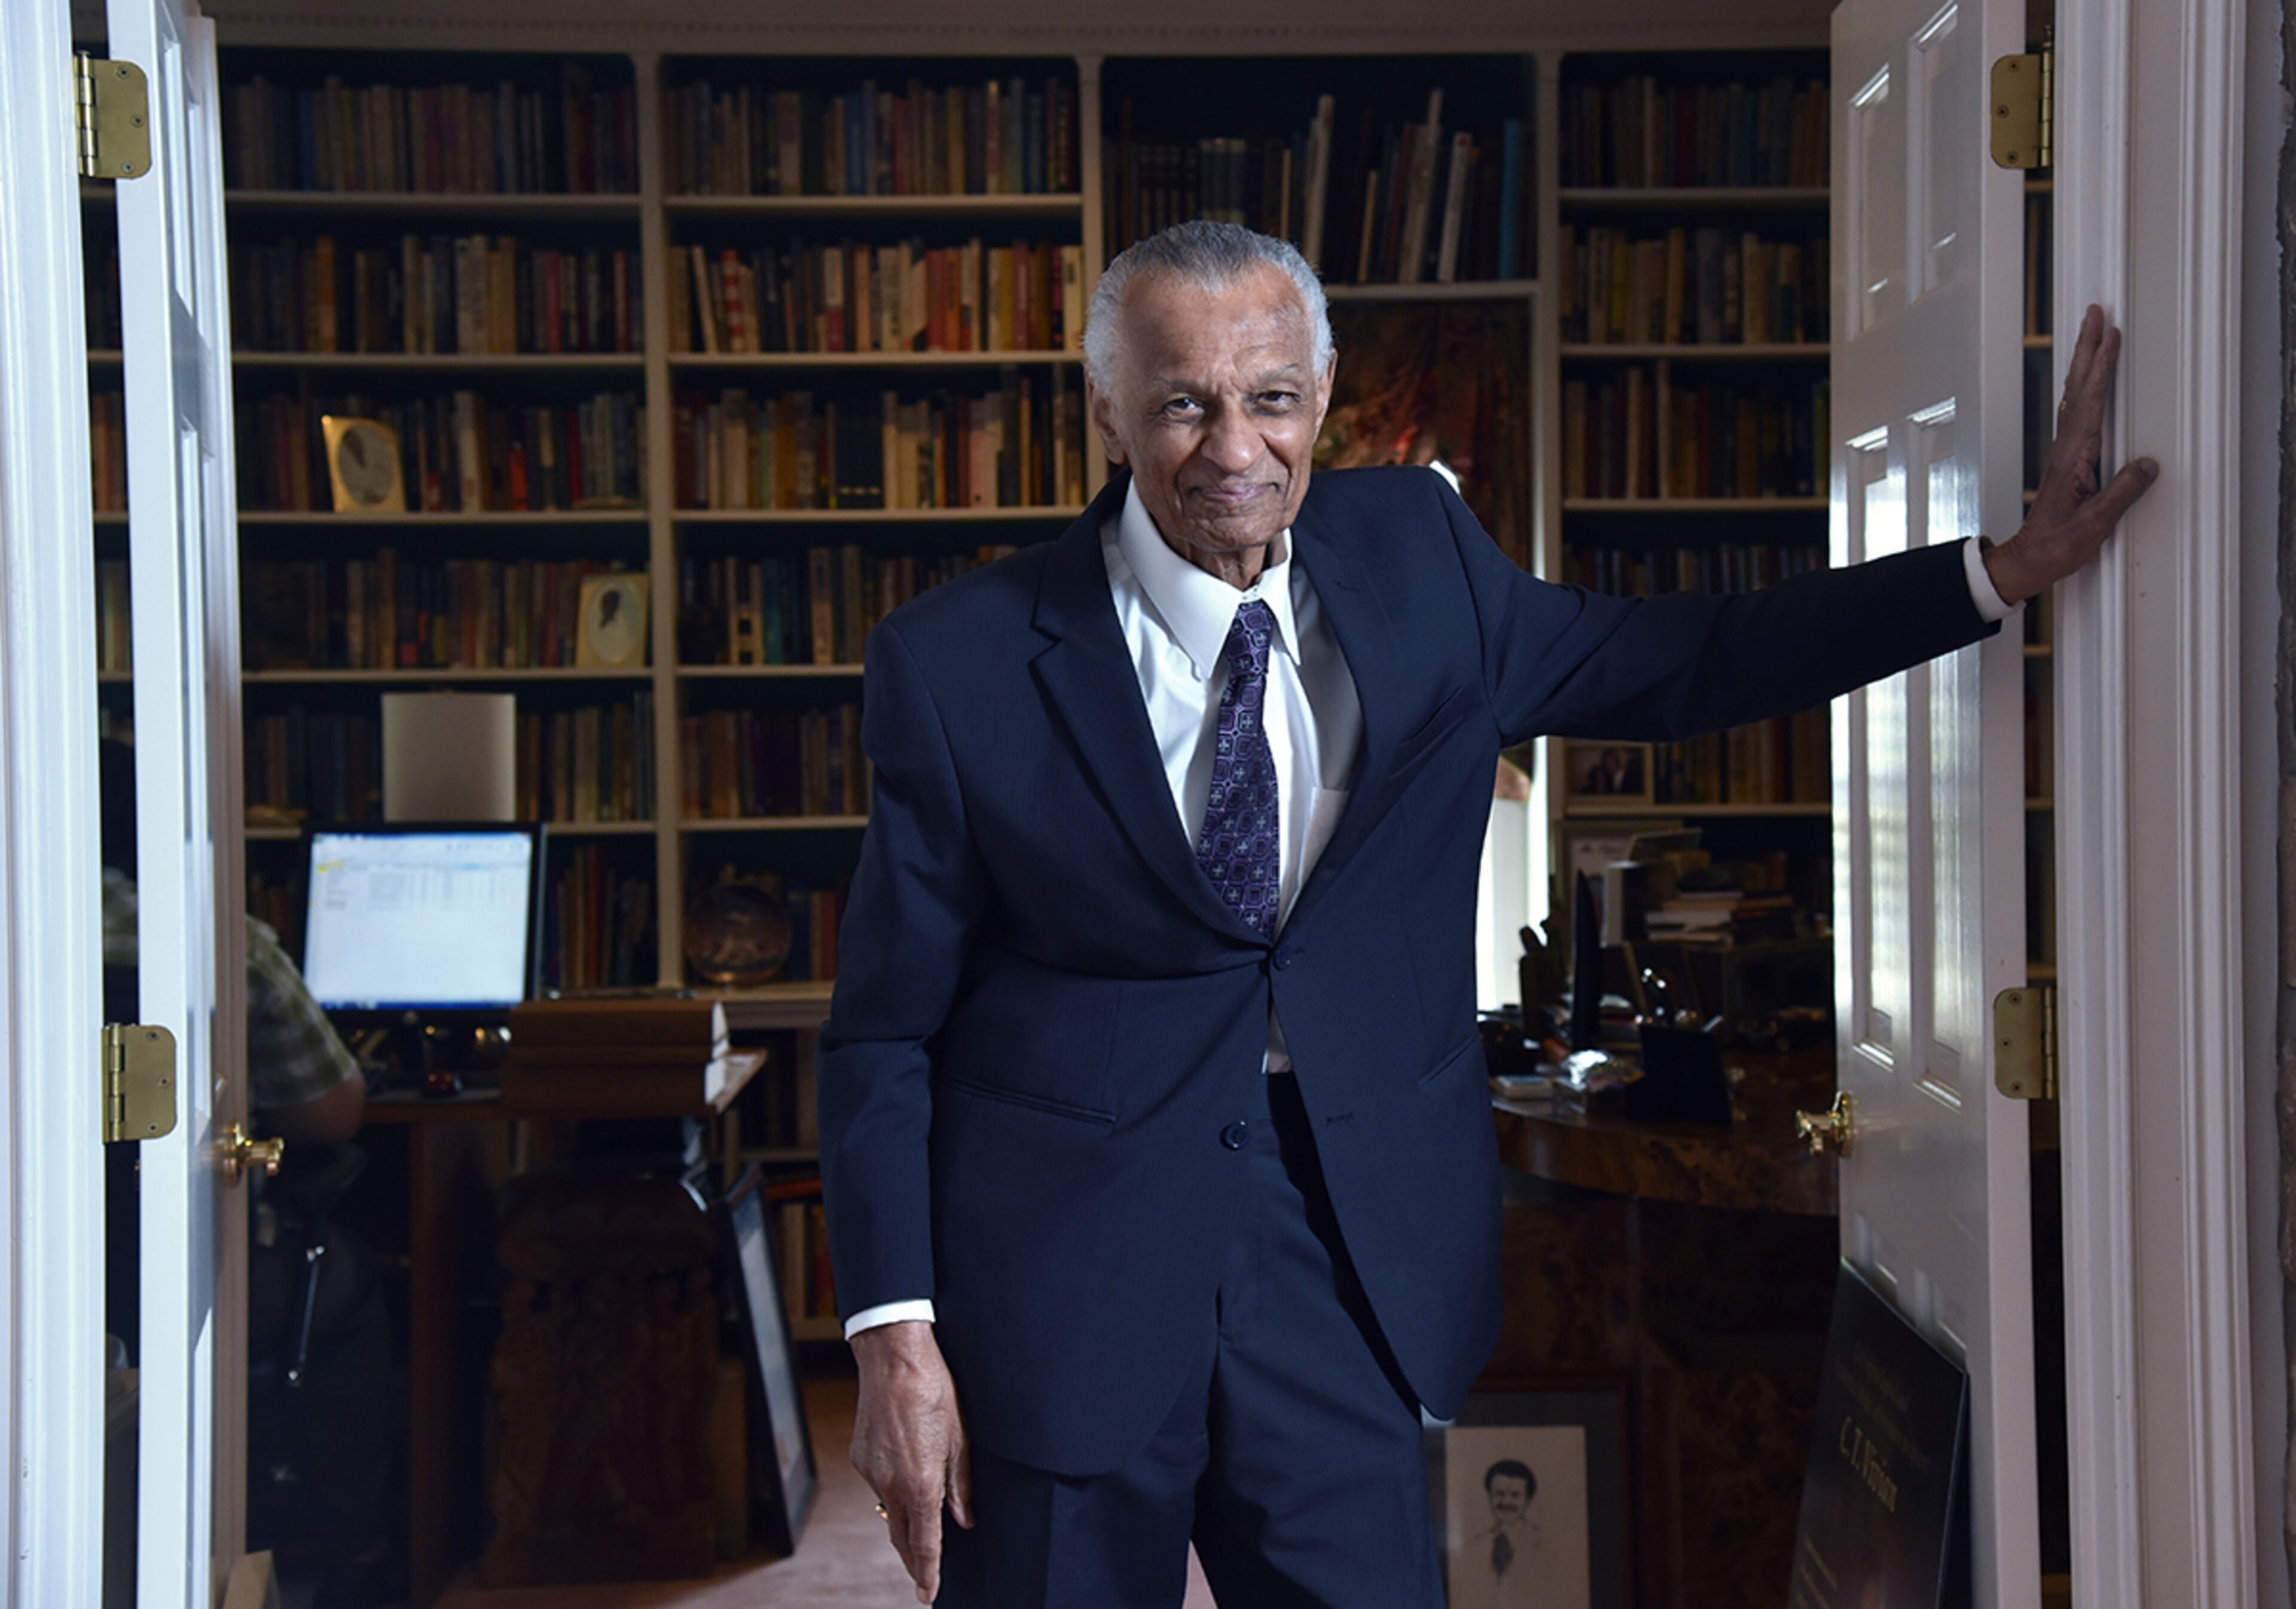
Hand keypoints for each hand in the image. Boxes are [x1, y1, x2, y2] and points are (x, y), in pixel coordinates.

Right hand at [850, 1320, 972, 1603]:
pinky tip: (906, 1477)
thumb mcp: (960, 1438)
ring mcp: (870, 1471)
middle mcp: (890, 1484)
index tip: (929, 1595)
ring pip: (890, 1510)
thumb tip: (964, 1519)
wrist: (893, 1358)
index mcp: (919, 1483)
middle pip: (901, 1537)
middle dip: (913, 1561)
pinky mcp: (859, 1457)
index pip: (924, 1543)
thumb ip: (961, 1484)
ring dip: (905, 1523)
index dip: (928, 1572)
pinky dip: (893, 1491)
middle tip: (925, 1578)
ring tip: (922, 1527)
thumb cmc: (934, 1391)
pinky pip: (879, 1485)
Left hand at [1982, 303, 2159, 605]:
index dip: (2101, 366)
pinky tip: (2088, 380)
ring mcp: (2066, 451)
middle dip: (2087, 348)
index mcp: (2074, 457)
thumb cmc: (2056, 545)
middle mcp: (2067, 448)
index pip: (2090, 401)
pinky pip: (2077, 412)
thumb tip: (2145, 465)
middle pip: (2079, 387)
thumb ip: (2122, 493)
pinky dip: (2085, 387)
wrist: (2029, 560)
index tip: (2108, 335)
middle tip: (2095, 313)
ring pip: (2076, 395)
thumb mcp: (2094, 524)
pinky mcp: (2068, 460)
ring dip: (2085, 362)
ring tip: (2094, 333)